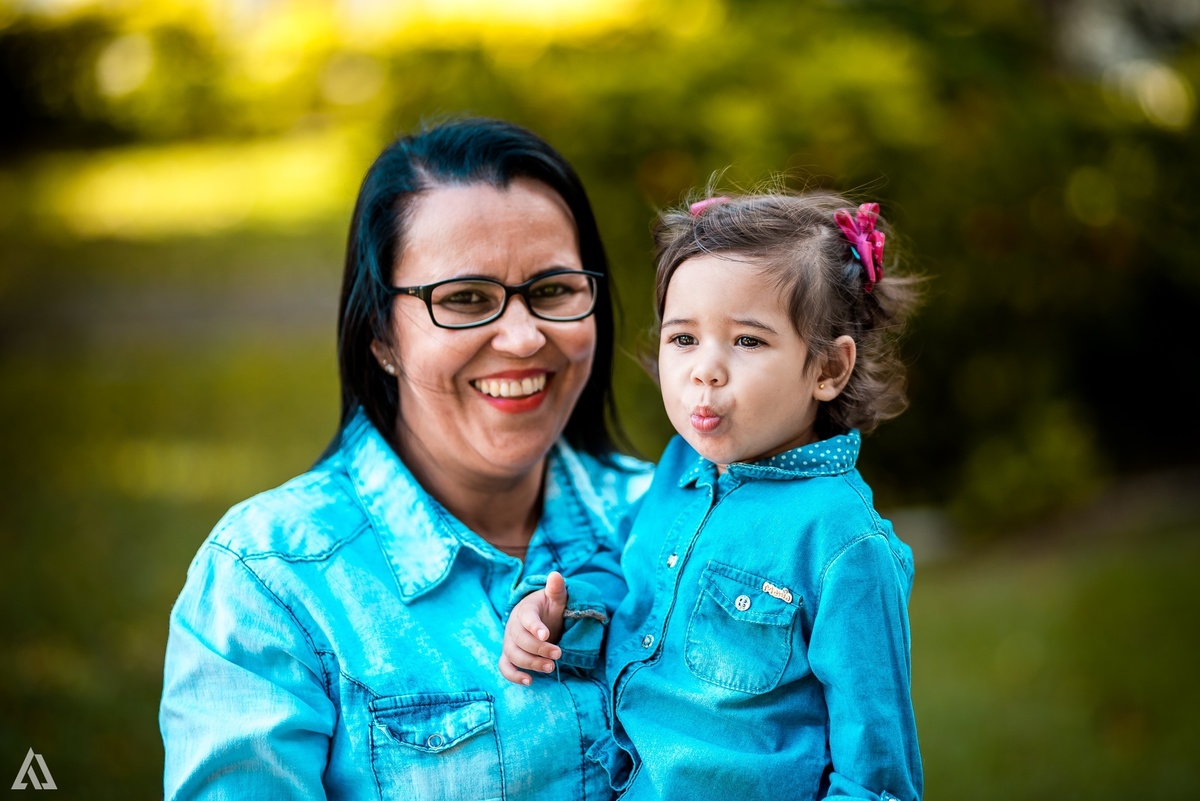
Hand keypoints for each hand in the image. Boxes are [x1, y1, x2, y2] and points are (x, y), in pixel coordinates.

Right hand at [499, 571, 567, 685]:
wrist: (537, 617)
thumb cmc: (548, 608)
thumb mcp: (555, 598)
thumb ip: (556, 589)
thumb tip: (556, 574)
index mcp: (525, 610)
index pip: (526, 618)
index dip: (535, 626)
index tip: (546, 634)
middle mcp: (513, 627)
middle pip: (520, 640)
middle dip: (539, 649)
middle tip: (559, 654)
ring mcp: (509, 642)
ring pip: (513, 654)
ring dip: (531, 663)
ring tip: (551, 668)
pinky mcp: (509, 655)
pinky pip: (505, 667)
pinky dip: (513, 676)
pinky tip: (529, 681)